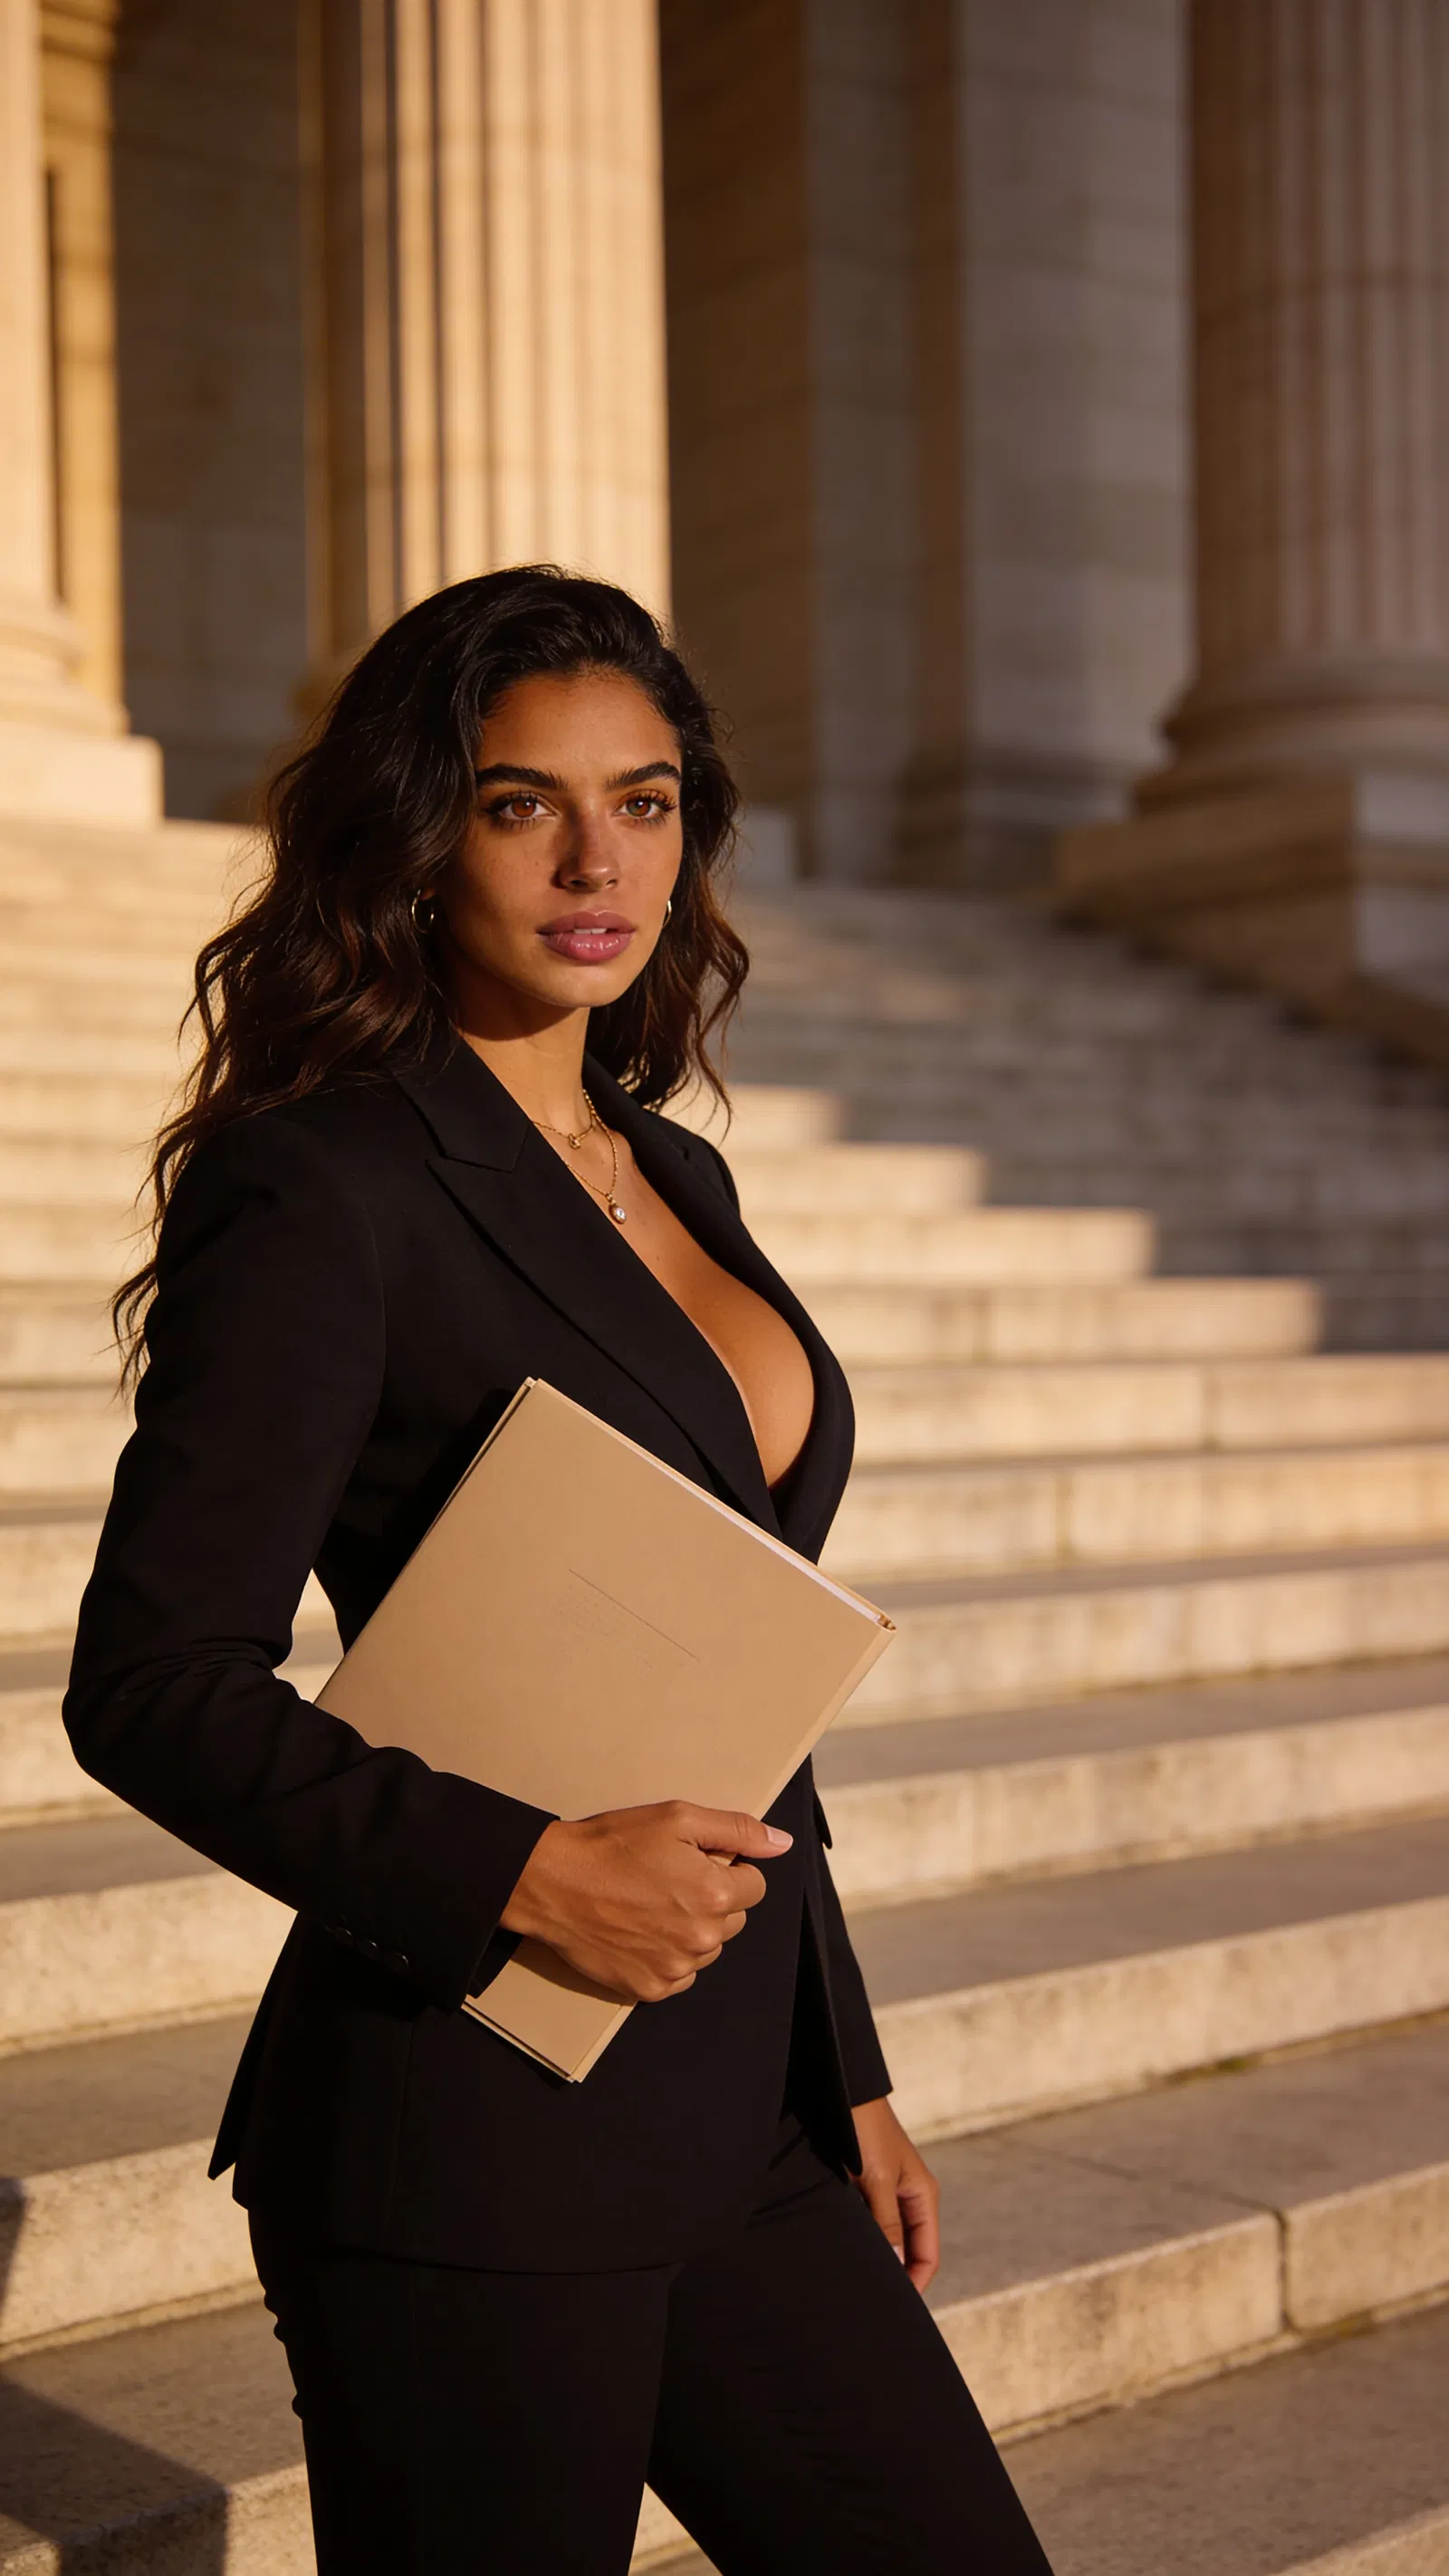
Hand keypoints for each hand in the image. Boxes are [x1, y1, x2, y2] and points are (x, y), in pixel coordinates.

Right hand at [500, 1801, 791, 2001]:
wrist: (552, 1882)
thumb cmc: (613, 1845)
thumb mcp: (677, 1818)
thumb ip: (737, 1830)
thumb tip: (781, 1843)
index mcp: (716, 1894)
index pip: (754, 1886)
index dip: (727, 1868)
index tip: (694, 1862)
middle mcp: (702, 1939)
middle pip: (733, 1919)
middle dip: (711, 1899)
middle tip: (668, 1880)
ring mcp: (675, 1968)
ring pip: (707, 1949)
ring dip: (691, 1930)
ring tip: (650, 1904)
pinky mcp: (649, 1989)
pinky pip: (680, 1975)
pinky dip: (668, 1957)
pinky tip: (641, 1931)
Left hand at [851, 2096, 939, 2291]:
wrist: (843, 2092)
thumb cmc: (864, 2129)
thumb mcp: (877, 2179)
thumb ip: (888, 2223)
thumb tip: (897, 2265)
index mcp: (923, 2196)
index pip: (928, 2256)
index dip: (914, 2284)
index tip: (894, 2309)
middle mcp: (909, 2197)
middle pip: (910, 2251)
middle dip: (896, 2276)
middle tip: (873, 2302)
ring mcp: (888, 2192)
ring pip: (889, 2239)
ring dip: (878, 2257)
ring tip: (857, 2282)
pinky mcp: (866, 2187)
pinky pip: (870, 2224)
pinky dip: (864, 2239)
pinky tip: (847, 2252)